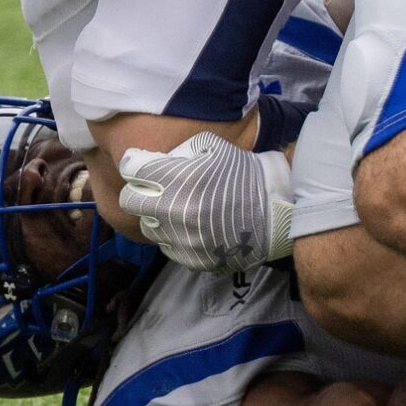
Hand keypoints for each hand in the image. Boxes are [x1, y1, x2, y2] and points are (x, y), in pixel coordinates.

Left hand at [116, 133, 293, 272]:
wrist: (275, 210)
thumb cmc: (242, 172)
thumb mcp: (211, 146)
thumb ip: (177, 150)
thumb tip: (151, 158)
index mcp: (180, 179)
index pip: (132, 169)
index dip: (135, 163)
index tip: (141, 163)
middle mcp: (176, 212)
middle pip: (130, 201)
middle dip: (139, 190)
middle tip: (154, 186)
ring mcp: (183, 239)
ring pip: (148, 226)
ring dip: (156, 214)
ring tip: (177, 206)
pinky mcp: (192, 259)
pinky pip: (167, 246)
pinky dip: (173, 234)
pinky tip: (191, 224)